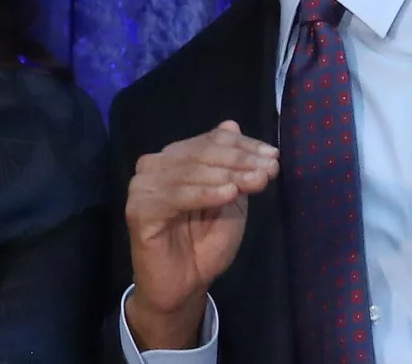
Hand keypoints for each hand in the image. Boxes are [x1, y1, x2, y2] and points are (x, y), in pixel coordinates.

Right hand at [124, 121, 278, 348]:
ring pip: (189, 171)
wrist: (183, 285)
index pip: (209, 140)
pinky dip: (204, 193)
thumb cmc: (205, 243)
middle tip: (269, 171)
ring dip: (227, 175)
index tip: (273, 157)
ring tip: (256, 183)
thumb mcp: (229, 200)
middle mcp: (154, 166)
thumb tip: (231, 125)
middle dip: (239, 160)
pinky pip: (175, 196)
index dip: (243, 146)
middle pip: (200, 152)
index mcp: (174, 159)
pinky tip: (229, 194)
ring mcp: (142, 187)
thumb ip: (231, 166)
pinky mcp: (138, 210)